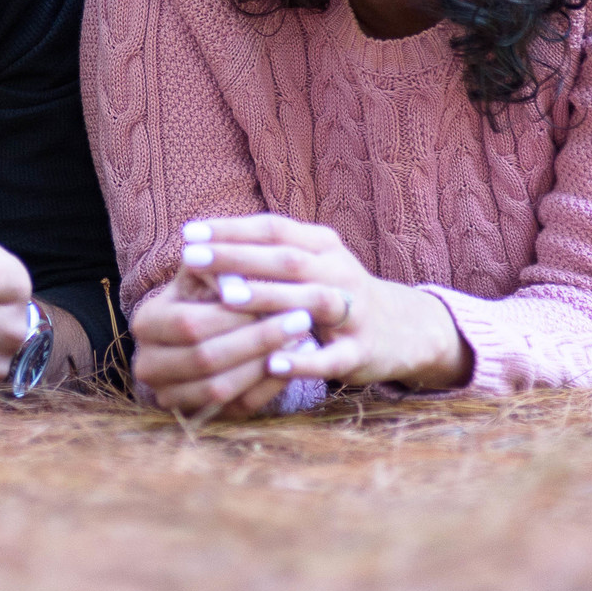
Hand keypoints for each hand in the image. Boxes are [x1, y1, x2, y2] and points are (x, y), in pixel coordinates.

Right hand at [128, 269, 316, 417]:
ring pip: (221, 388)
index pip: (189, 324)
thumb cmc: (207, 293)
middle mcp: (149, 365)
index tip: (277, 295)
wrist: (201, 329)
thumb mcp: (204, 274)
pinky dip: (271, 385)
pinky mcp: (200, 416)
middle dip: (257, 339)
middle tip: (301, 319)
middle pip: (205, 359)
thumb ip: (217, 269)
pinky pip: (239, 406)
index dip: (233, 314)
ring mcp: (171, 396)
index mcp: (146, 324)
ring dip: (265, 364)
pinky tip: (296, 362)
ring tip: (302, 339)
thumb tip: (238, 272)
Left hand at [178, 215, 471, 391]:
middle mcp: (340, 271)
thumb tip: (199, 248)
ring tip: (227, 297)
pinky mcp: (360, 351)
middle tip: (192, 258)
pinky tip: (271, 362)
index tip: (188, 233)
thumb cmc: (334, 292)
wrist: (402, 329)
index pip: (273, 228)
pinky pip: (331, 357)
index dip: (231, 229)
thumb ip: (263, 255)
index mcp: (322, 245)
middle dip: (237, 257)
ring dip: (268, 298)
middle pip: (286, 259)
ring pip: (311, 300)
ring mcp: (353, 312)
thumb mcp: (308, 264)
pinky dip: (302, 360)